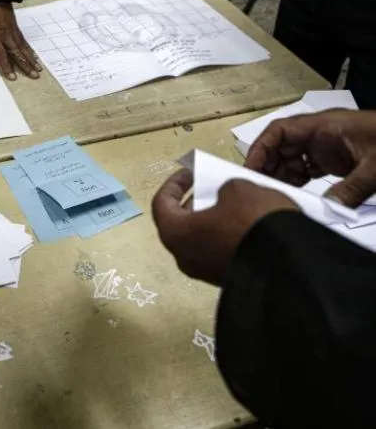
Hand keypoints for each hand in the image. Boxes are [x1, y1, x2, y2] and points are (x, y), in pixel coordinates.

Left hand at [0, 0, 41, 80]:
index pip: (1, 55)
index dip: (7, 66)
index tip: (13, 77)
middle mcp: (5, 35)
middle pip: (17, 53)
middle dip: (25, 65)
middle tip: (34, 76)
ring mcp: (12, 31)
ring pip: (23, 48)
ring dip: (31, 59)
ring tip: (38, 69)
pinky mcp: (16, 27)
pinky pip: (23, 41)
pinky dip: (29, 49)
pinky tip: (34, 56)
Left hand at [151, 169, 297, 284]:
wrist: (289, 265)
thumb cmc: (252, 222)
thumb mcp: (239, 189)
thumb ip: (223, 189)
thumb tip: (225, 198)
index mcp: (175, 233)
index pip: (161, 204)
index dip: (174, 184)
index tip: (189, 172)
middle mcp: (184, 257)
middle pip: (180, 224)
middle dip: (193, 202)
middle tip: (209, 188)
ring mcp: (204, 272)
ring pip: (200, 239)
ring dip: (211, 219)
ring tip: (232, 203)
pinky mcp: (226, 279)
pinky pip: (218, 252)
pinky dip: (224, 235)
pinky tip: (245, 223)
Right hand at [245, 109, 375, 206]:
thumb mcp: (375, 169)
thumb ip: (349, 190)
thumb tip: (324, 212)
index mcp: (325, 125)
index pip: (280, 131)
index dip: (260, 149)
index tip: (250, 170)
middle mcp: (321, 134)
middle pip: (281, 148)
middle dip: (269, 168)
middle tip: (260, 191)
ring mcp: (328, 147)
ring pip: (292, 161)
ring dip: (283, 179)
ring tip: (277, 198)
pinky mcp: (336, 161)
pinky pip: (307, 170)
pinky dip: (299, 184)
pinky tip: (296, 198)